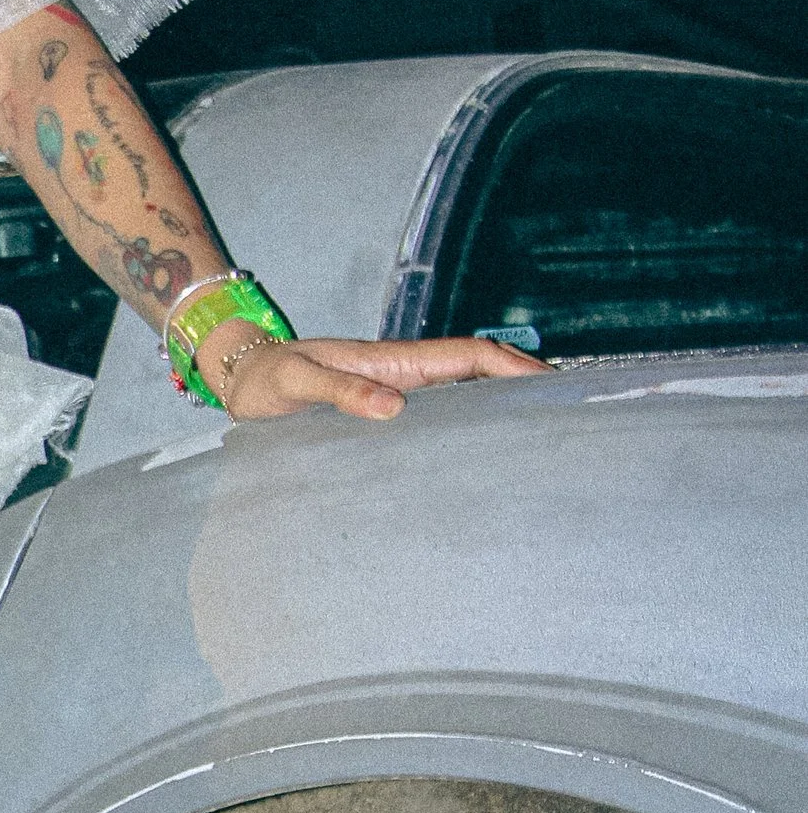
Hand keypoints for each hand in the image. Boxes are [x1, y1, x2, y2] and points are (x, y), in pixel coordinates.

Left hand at [208, 331, 542, 424]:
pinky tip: (483, 457)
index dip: (512, 366)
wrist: (244, 381)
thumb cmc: (268, 378)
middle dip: (524, 387)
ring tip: (543, 440)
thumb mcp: (297, 382)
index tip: (550, 383)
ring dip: (501, 409)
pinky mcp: (385, 415)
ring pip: (465, 398)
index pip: (468, 355)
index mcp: (393, 360)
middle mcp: (404, 375)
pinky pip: (439, 418)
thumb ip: (338, 391)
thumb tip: (391, 407)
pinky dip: (468, 427)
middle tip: (568, 417)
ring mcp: (399, 394)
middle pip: (479, 376)